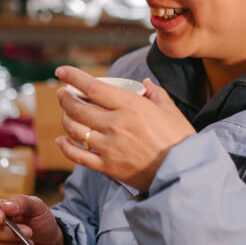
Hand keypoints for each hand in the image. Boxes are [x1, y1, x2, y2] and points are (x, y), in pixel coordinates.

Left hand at [55, 66, 194, 191]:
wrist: (183, 174)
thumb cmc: (180, 140)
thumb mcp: (171, 110)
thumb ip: (156, 94)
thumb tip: (146, 83)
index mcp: (131, 106)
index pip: (93, 88)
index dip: (74, 77)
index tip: (62, 71)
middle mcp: (116, 125)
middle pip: (78, 108)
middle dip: (66, 98)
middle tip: (63, 93)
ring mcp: (109, 147)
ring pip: (75, 130)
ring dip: (65, 119)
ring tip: (65, 113)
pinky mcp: (107, 167)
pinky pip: (78, 155)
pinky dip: (66, 147)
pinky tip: (61, 140)